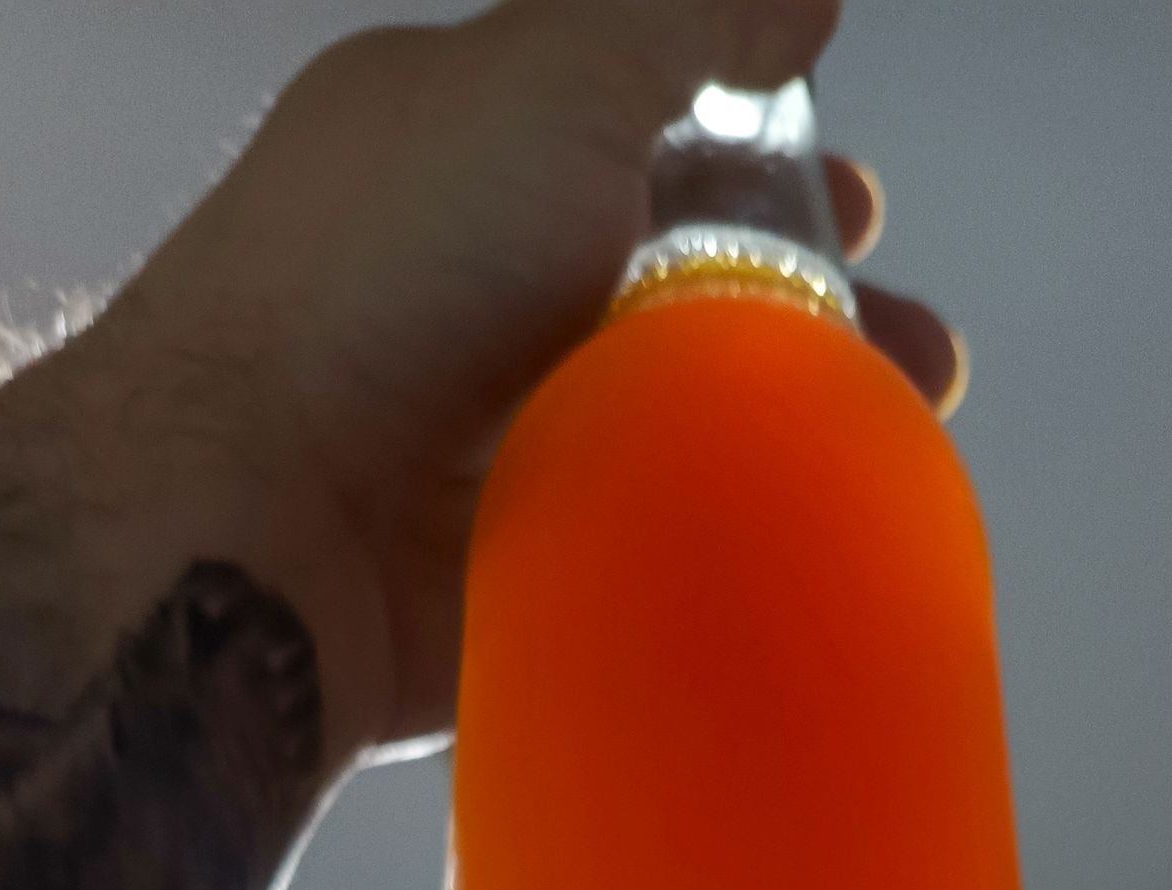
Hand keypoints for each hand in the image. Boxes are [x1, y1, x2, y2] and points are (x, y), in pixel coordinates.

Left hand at [54, 0, 963, 766]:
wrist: (267, 526)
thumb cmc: (397, 274)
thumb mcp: (548, 79)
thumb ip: (682, 19)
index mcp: (474, 153)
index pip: (641, 136)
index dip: (759, 155)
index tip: (852, 199)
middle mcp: (486, 288)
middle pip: (679, 281)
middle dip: (804, 301)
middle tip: (904, 343)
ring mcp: (502, 432)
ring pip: (683, 416)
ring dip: (795, 419)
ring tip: (892, 435)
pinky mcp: (522, 555)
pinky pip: (652, 526)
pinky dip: (732, 523)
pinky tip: (812, 528)